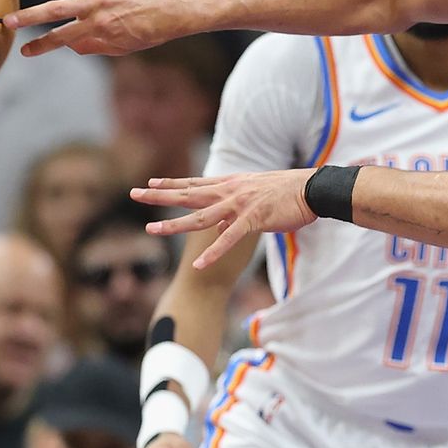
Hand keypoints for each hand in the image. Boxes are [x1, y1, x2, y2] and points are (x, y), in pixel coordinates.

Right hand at [5, 0, 198, 56]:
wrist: (170, 7)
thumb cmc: (147, 31)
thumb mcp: (122, 48)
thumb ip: (93, 47)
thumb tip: (68, 44)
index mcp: (100, 28)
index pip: (62, 38)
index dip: (41, 46)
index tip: (24, 51)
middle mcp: (96, 5)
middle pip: (54, 10)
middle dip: (28, 17)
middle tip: (6, 22)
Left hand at [132, 170, 316, 268]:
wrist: (313, 189)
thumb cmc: (290, 193)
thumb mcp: (258, 197)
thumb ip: (238, 209)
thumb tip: (224, 225)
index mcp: (232, 185)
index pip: (196, 184)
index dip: (173, 183)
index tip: (151, 182)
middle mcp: (230, 192)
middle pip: (188, 195)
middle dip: (159, 195)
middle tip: (134, 193)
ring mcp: (240, 205)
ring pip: (200, 217)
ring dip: (175, 225)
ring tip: (153, 231)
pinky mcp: (253, 219)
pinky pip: (229, 239)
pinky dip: (214, 252)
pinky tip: (200, 264)